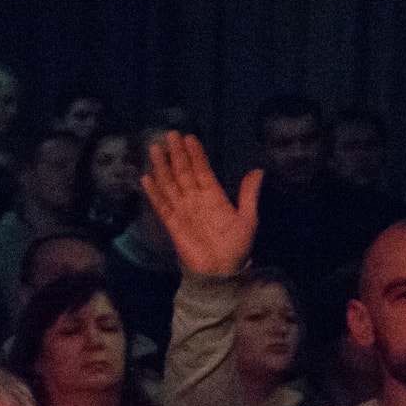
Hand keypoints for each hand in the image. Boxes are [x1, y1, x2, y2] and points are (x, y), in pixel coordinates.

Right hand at [141, 133, 257, 277]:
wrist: (221, 270)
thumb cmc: (237, 246)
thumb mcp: (248, 218)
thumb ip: (248, 194)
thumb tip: (258, 170)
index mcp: (214, 196)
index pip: (202, 170)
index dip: (196, 154)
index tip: (189, 138)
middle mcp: (195, 200)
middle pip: (183, 172)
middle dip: (176, 154)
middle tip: (169, 135)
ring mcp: (182, 210)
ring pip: (170, 184)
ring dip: (162, 167)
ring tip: (155, 149)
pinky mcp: (172, 223)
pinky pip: (161, 205)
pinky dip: (153, 192)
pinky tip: (146, 178)